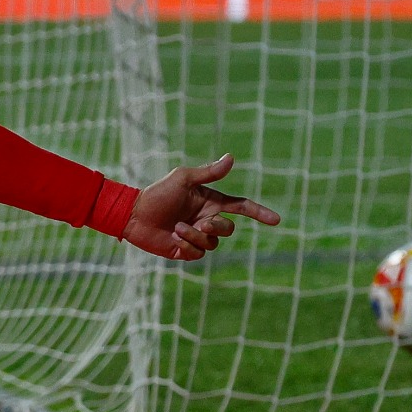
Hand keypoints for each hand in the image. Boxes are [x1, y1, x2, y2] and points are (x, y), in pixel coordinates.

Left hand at [124, 154, 280, 261]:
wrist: (134, 214)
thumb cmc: (157, 193)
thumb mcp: (183, 179)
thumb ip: (208, 173)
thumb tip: (231, 158)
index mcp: (210, 202)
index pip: (241, 207)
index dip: (259, 213)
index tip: (277, 220)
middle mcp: (207, 219)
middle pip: (229, 229)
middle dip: (216, 227)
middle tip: (200, 222)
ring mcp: (197, 236)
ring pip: (212, 243)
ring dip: (195, 236)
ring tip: (177, 228)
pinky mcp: (186, 250)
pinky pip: (199, 254)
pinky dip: (188, 246)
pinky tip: (173, 238)